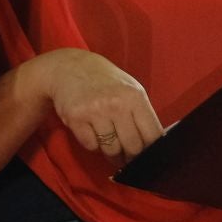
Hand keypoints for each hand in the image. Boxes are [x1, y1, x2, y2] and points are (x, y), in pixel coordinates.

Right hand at [24, 48, 163, 163]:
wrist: (69, 66)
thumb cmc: (104, 80)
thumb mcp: (130, 89)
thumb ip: (142, 114)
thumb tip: (152, 145)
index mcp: (135, 97)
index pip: (152, 135)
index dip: (151, 150)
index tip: (147, 155)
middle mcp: (117, 104)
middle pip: (133, 148)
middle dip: (130, 155)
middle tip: (126, 154)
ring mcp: (95, 112)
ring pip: (111, 150)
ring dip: (111, 151)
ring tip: (109, 141)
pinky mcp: (76, 118)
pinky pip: (91, 146)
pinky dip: (93, 143)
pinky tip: (92, 131)